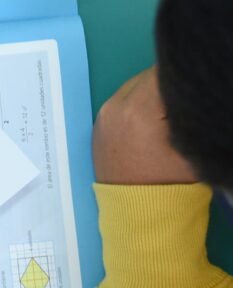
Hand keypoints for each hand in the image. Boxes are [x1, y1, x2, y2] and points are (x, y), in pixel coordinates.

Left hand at [93, 68, 198, 184]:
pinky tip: (150, 120)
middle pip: (146, 77)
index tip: (189, 89)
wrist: (139, 213)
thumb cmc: (172, 182)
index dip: (180, 79)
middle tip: (180, 102)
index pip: (162, 74)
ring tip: (166, 113)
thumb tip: (184, 92)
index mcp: (140, 110)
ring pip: (132, 87)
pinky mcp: (98, 124)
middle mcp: (116, 107)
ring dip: (150, 93)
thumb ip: (185, 111)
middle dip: (165, 85)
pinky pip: (119, 101)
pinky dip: (135, 103)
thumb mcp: (189, 143)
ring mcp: (103, 115)